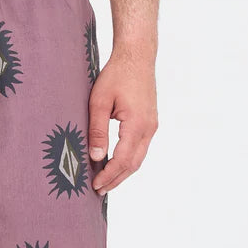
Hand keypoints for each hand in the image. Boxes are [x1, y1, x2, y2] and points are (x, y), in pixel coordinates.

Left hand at [88, 50, 157, 194]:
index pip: (123, 160)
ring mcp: (152, 126)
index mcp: (137, 124)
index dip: (108, 175)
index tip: (95, 185)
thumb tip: (96, 158)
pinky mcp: (150, 122)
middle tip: (98, 191)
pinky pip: (140, 148)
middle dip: (116, 179)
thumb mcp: (99, 102)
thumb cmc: (116, 75)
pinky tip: (115, 164)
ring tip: (105, 182)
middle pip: (133, 164)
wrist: (137, 56)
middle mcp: (149, 128)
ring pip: (138, 158)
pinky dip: (128, 160)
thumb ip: (97, 131)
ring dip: (122, 172)